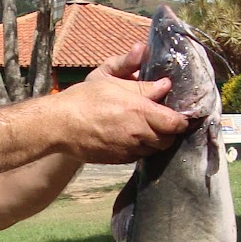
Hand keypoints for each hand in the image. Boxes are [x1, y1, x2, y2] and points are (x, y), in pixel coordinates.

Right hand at [58, 43, 187, 163]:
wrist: (59, 125)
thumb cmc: (83, 99)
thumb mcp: (111, 81)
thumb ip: (142, 83)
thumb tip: (165, 84)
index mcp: (140, 111)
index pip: (176, 123)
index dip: (181, 119)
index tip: (179, 114)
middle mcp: (138, 134)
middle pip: (168, 140)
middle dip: (169, 131)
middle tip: (162, 119)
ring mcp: (128, 150)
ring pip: (154, 150)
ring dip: (155, 140)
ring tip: (144, 127)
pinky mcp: (119, 160)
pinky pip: (138, 156)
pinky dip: (140, 147)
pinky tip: (130, 136)